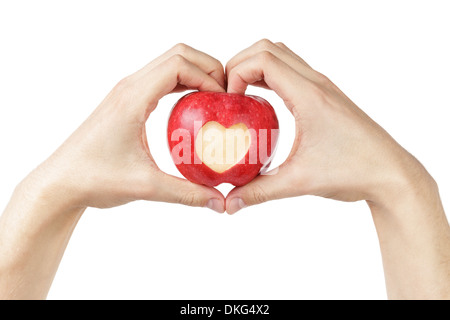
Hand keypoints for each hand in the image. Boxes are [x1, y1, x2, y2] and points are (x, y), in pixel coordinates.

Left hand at [25, 43, 225, 211]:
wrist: (61, 182)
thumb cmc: (94, 179)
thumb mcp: (146, 186)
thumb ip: (187, 193)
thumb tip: (219, 202)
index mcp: (133, 98)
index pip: (179, 65)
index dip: (208, 75)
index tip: (224, 99)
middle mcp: (129, 87)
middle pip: (177, 55)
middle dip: (207, 67)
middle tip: (225, 93)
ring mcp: (126, 92)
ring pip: (168, 64)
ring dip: (194, 73)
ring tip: (214, 97)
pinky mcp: (125, 101)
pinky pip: (159, 80)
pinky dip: (181, 83)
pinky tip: (192, 106)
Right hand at [224, 39, 430, 212]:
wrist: (390, 174)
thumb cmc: (354, 171)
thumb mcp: (300, 181)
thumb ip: (260, 191)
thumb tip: (231, 203)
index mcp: (309, 96)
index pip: (264, 60)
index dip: (237, 72)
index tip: (230, 99)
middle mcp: (316, 84)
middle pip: (269, 48)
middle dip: (241, 63)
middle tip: (229, 91)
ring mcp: (323, 87)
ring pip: (282, 56)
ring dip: (257, 66)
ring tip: (241, 93)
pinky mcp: (326, 97)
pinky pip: (293, 72)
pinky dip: (272, 76)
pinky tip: (264, 103)